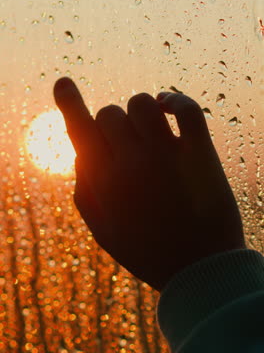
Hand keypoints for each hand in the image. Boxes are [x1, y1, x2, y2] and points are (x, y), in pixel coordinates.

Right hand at [54, 78, 245, 291]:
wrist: (199, 270)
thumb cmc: (147, 251)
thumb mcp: (102, 229)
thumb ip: (84, 189)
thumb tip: (81, 153)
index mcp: (105, 181)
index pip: (80, 128)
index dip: (68, 102)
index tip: (64, 83)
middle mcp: (132, 161)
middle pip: (110, 114)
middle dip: (112, 125)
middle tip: (125, 144)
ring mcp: (167, 154)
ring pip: (142, 103)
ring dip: (140, 111)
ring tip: (147, 127)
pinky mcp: (199, 152)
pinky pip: (186, 109)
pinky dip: (175, 100)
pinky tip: (168, 106)